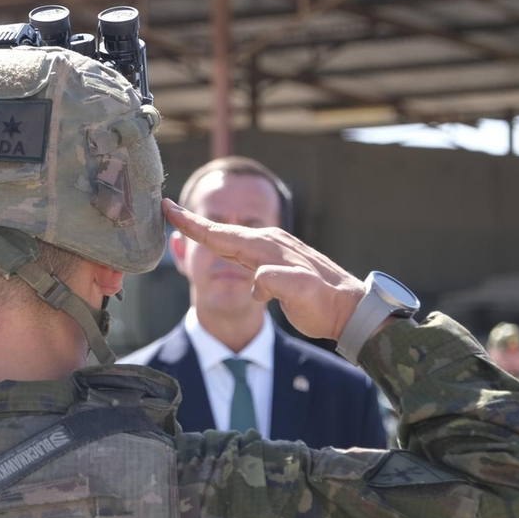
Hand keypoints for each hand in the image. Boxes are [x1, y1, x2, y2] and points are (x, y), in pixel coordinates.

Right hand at [163, 199, 364, 340]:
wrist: (350, 309)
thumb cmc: (325, 304)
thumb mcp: (302, 294)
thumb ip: (276, 282)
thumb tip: (256, 280)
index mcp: (268, 248)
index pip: (223, 235)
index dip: (194, 225)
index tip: (170, 208)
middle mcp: (270, 243)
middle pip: (224, 232)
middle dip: (195, 222)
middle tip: (168, 208)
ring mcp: (275, 250)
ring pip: (233, 239)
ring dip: (209, 232)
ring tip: (186, 223)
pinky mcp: (278, 262)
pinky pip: (244, 250)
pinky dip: (226, 245)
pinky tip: (220, 246)